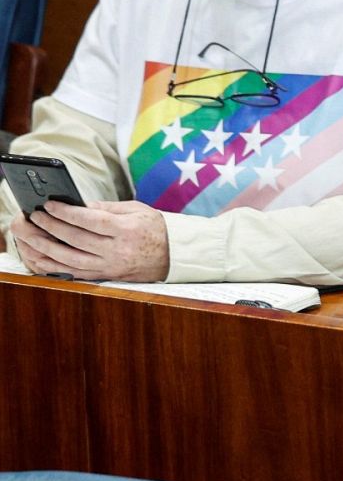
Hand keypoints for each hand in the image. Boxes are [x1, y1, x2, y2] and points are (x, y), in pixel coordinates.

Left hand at [13, 200, 169, 281]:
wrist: (174, 255)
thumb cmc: (155, 228)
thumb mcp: (136, 210)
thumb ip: (106, 208)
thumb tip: (78, 205)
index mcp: (127, 230)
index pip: (91, 220)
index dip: (67, 212)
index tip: (50, 204)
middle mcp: (118, 251)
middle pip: (76, 239)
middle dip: (51, 226)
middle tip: (35, 215)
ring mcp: (110, 266)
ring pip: (69, 259)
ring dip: (45, 246)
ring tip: (30, 234)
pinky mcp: (105, 276)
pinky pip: (73, 273)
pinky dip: (53, 265)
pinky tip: (39, 255)